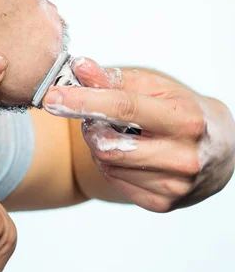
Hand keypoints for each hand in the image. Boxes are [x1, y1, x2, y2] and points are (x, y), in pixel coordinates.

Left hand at [43, 58, 234, 211]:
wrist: (221, 150)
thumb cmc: (184, 110)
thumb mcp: (156, 87)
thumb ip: (115, 79)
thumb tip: (79, 68)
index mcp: (184, 119)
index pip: (124, 108)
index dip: (83, 102)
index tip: (53, 98)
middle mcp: (184, 156)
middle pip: (108, 146)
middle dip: (91, 127)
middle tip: (95, 116)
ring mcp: (174, 185)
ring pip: (108, 165)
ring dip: (100, 146)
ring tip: (118, 134)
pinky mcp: (163, 204)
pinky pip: (115, 182)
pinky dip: (110, 164)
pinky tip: (127, 154)